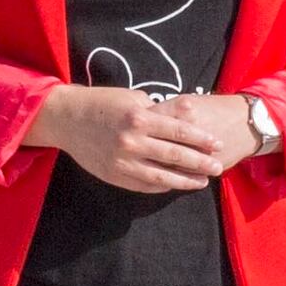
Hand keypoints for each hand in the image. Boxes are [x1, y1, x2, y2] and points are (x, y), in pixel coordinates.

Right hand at [34, 82, 245, 192]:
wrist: (67, 118)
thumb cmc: (103, 103)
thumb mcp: (132, 98)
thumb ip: (159, 110)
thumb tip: (188, 115)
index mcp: (139, 118)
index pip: (179, 131)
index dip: (201, 139)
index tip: (217, 144)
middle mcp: (132, 141)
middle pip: (175, 156)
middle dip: (200, 162)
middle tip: (218, 166)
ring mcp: (122, 162)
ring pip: (161, 177)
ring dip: (184, 181)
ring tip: (202, 182)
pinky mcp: (114, 175)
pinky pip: (143, 186)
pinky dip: (162, 187)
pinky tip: (174, 185)